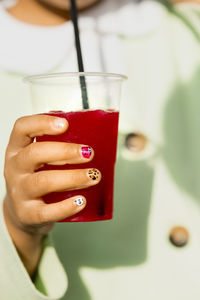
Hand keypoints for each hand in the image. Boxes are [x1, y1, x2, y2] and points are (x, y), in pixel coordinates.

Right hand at [3, 114, 100, 275]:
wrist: (23, 214)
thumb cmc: (38, 181)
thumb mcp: (40, 162)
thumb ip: (58, 149)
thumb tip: (92, 140)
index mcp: (17, 150)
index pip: (22, 128)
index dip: (42, 123)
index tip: (65, 124)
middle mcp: (14, 169)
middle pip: (35, 154)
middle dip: (65, 151)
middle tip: (89, 153)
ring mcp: (19, 192)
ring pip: (43, 182)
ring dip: (73, 178)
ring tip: (93, 176)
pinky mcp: (27, 214)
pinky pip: (46, 211)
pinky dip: (66, 207)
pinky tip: (81, 201)